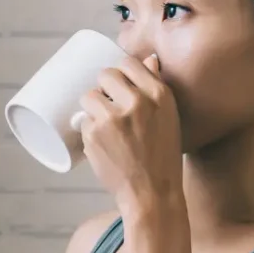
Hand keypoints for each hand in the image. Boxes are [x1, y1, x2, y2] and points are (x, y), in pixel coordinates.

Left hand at [76, 54, 182, 214]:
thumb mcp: (170, 118)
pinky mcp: (93, 135)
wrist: (152, 193)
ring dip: (93, 108)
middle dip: (104, 88)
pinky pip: (84, 121)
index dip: (121, 73)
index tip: (120, 85)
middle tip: (110, 106)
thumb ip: (157, 88)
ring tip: (105, 126)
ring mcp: (111, 118)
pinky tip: (104, 144)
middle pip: (105, 75)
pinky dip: (90, 131)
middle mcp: (135, 102)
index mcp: (158, 95)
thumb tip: (148, 59)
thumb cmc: (162, 156)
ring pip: (89, 96)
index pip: (129, 63)